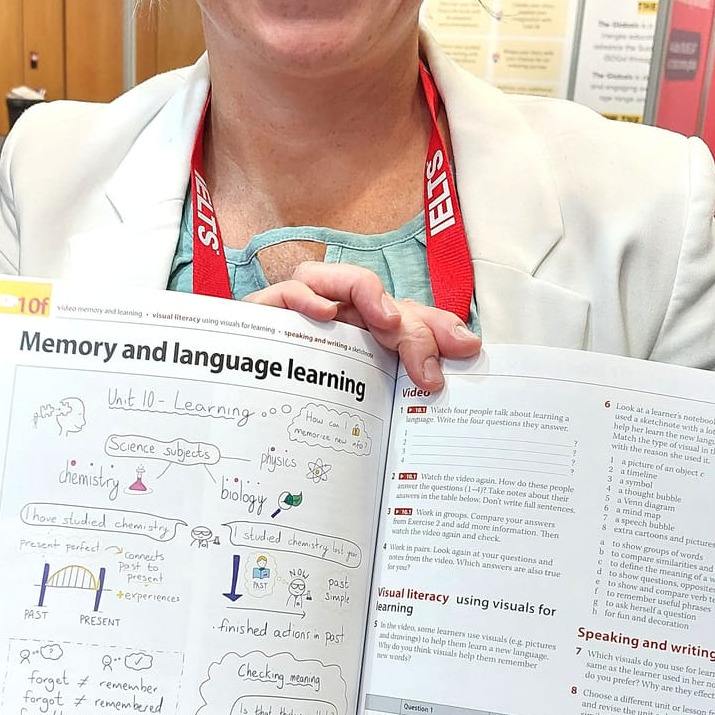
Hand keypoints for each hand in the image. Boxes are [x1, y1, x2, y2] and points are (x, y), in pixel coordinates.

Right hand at [245, 263, 479, 390]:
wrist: (245, 437)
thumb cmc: (310, 411)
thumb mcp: (372, 398)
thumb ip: (415, 364)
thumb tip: (470, 344)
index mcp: (357, 334)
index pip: (404, 314)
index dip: (437, 325)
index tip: (465, 348)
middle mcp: (328, 318)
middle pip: (372, 297)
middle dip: (406, 323)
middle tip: (425, 366)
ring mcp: (294, 316)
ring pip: (325, 278)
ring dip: (361, 291)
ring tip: (384, 322)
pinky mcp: (262, 318)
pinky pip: (284, 292)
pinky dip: (306, 298)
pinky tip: (325, 317)